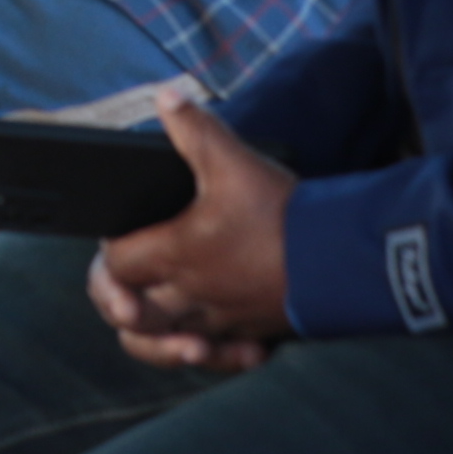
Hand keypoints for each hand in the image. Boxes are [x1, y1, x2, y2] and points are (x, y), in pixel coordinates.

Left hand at [88, 96, 293, 367]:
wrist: (342, 258)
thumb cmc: (285, 214)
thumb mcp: (234, 161)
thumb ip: (195, 130)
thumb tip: (166, 96)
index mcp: (175, 254)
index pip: (115, 264)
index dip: (111, 248)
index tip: (122, 233)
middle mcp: (190, 295)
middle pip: (128, 315)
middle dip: (117, 302)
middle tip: (122, 288)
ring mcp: (220, 320)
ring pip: (165, 345)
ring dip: (155, 338)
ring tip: (153, 322)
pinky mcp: (251, 333)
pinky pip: (215, 357)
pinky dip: (208, 353)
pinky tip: (208, 343)